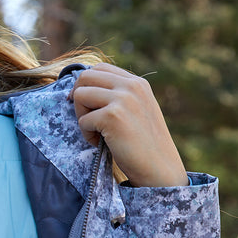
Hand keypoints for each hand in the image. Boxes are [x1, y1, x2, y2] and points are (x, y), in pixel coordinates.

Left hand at [70, 63, 187, 186]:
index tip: (84, 105)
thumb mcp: (136, 111)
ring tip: (95, 132)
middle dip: (78, 99)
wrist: (159, 168)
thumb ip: (118, 96)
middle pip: (85, 77)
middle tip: (86, 120)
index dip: (85, 85)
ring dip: (81, 116)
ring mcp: (123, 99)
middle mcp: (131, 86)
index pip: (100, 68)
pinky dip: (86, 135)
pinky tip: (100, 143)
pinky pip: (83, 120)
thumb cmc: (143, 145)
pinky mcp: (112, 116)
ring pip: (80, 95)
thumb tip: (83, 89)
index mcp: (138, 83)